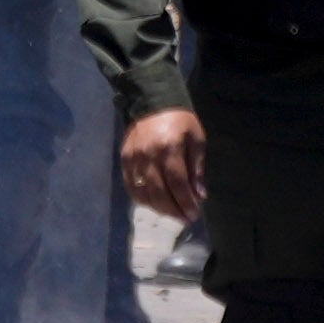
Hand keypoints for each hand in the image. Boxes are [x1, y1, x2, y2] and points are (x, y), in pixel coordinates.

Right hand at [119, 103, 208, 220]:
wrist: (154, 103)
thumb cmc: (181, 122)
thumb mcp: (196, 140)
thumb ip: (196, 168)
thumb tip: (199, 195)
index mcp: (170, 148)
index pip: (177, 184)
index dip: (185, 202)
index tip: (194, 215)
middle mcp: (149, 155)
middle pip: (159, 192)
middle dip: (173, 210)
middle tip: (184, 219)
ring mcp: (134, 159)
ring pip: (143, 193)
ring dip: (158, 208)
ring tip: (172, 212)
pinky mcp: (124, 160)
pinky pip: (131, 187)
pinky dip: (143, 200)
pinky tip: (155, 204)